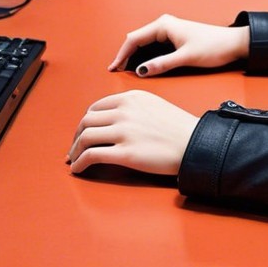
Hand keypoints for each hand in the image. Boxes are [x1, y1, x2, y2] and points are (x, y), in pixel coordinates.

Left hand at [67, 90, 199, 175]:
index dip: (86, 122)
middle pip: (86, 122)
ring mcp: (124, 131)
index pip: (96, 107)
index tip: (83, 133)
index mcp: (131, 97)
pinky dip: (80, 163)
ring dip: (74, 151)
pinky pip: (92, 156)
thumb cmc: (178, 128)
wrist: (194, 143)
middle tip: (74, 149)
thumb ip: (132, 107)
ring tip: (73, 161)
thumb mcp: (154, 105)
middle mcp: (124, 111)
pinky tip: (78, 169)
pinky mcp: (125, 153)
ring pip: (85, 138)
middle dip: (76, 137)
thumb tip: (113, 121)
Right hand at [109, 15, 249, 76]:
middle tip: (116, 71)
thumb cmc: (214, 46)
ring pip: (144, 43)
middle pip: (136, 40)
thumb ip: (163, 64)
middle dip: (125, 55)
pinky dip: (145, 56)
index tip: (114, 68)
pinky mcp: (174, 38)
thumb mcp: (186, 57)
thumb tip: (142, 70)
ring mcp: (169, 30)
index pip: (134, 39)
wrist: (233, 44)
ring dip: (134, 56)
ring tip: (125, 70)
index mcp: (164, 25)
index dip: (122, 54)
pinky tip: (142, 66)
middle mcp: (164, 25)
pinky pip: (153, 46)